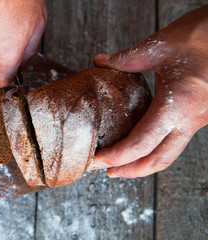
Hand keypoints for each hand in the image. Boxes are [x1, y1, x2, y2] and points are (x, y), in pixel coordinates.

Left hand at [92, 5, 207, 177]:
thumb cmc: (202, 35)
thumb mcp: (159, 47)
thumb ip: (125, 59)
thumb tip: (100, 62)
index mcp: (178, 105)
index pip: (142, 143)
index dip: (117, 156)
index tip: (99, 159)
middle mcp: (191, 118)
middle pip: (159, 160)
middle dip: (132, 171)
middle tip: (110, 172)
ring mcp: (199, 119)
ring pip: (170, 153)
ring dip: (145, 162)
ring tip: (123, 162)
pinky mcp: (201, 115)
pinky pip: (176, 139)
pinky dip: (156, 147)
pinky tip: (142, 141)